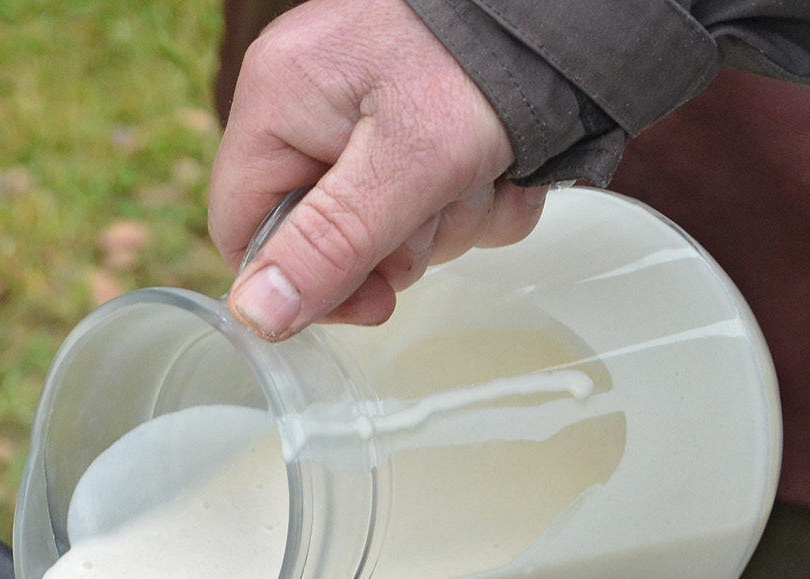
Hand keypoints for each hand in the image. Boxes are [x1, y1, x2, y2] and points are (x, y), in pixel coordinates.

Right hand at [210, 0, 545, 335]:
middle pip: (327, 237)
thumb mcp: (406, 165)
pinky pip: (434, 197)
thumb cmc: (482, 61)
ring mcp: (365, 112)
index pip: (244, 232)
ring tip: (488, 171)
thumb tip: (255, 317)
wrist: (565, 12)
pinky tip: (506, 166)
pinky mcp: (417, 119)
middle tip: (447, 205)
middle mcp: (311, 104)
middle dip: (402, 241)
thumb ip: (329, 246)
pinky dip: (477, 196)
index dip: (303, 284)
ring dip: (451, 220)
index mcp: (277, 102)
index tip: (374, 301)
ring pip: (391, 225)